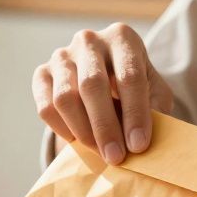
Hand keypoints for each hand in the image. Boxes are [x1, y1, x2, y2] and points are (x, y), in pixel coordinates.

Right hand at [32, 23, 173, 164]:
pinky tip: (79, 141)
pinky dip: (62, 130)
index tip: (139, 146)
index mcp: (122, 38)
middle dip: (105, 127)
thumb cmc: (135, 87)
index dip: (135, 114)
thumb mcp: (154, 93)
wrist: (106, 76)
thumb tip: (141, 139)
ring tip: (100, 152)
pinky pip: (46, 107)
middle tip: (116, 157)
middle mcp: (89, 40)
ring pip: (65, 98)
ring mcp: (62, 55)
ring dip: (83, 132)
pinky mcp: (42, 73)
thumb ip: (155, 111)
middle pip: (92, 85)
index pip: (129, 76)